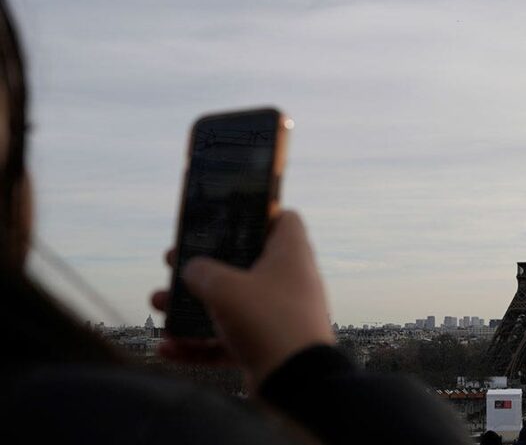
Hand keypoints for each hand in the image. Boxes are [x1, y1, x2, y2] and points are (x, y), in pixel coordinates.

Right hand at [151, 210, 334, 388]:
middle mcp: (288, 281)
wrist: (296, 383)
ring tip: (158, 304)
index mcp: (290, 254)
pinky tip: (166, 347)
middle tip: (172, 262)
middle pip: (242, 263)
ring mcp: (278, 314)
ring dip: (192, 306)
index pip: (283, 220)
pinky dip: (199, 343)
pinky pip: (228, 339)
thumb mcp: (225, 288)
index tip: (226, 217)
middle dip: (204, 265)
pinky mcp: (266, 345)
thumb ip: (202, 271)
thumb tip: (191, 268)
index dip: (257, 213)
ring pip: (230, 303)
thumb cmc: (267, 321)